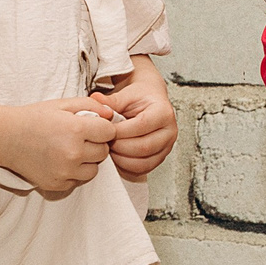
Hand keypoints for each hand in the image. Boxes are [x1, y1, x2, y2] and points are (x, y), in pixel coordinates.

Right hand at [0, 98, 115, 193]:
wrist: (5, 138)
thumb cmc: (34, 118)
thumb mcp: (62, 104)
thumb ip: (90, 106)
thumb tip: (111, 114)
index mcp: (76, 129)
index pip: (110, 132)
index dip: (102, 128)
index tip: (91, 126)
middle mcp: (72, 153)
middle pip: (103, 152)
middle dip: (96, 144)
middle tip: (79, 137)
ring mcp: (64, 171)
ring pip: (94, 169)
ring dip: (87, 161)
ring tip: (70, 150)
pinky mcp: (57, 184)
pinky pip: (78, 180)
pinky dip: (74, 172)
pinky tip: (60, 160)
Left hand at [92, 57, 177, 181]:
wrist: (151, 101)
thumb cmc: (140, 98)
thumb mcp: (126, 95)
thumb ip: (111, 101)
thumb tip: (95, 100)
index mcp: (164, 112)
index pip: (141, 126)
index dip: (120, 131)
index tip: (104, 131)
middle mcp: (169, 131)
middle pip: (144, 147)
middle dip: (119, 147)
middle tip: (104, 142)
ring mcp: (167, 147)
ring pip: (143, 163)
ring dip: (121, 160)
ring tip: (109, 149)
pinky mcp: (160, 158)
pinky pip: (143, 169)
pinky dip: (126, 167)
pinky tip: (116, 157)